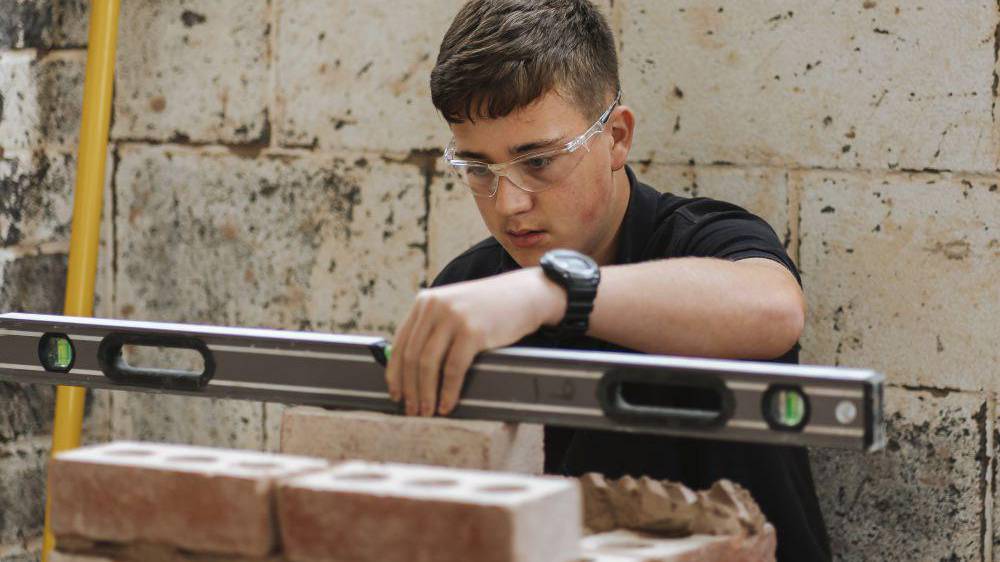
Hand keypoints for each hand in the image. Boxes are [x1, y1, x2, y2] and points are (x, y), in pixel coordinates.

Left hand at [385, 268, 565, 416]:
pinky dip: (448, 391)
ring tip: (427, 411)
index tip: (396, 395)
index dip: (395, 374)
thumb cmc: (488, 308)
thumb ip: (432, 329)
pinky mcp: (473, 332)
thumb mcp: (453, 308)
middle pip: (411, 356)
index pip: (399, 343)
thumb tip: (410, 371)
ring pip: (428, 364)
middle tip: (411, 410)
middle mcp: (435, 307)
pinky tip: (447, 405)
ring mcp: (454, 318)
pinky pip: (453, 369)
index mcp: (424, 302)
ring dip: (425, 394)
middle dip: (410, 389)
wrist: (524, 295)